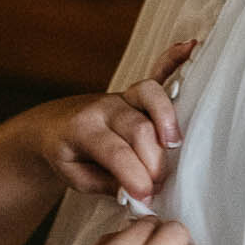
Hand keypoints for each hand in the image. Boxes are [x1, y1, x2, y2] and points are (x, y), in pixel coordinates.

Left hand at [31, 42, 197, 205]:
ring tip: (174, 144)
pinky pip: (159, 69)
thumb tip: (136, 192)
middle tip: (158, 186)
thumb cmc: (67, 154)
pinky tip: (191, 47)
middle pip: (138, 127)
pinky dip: (175, 57)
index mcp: (83, 129)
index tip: (145, 197)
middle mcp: (105, 106)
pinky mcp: (136, 90)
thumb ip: (106, 184)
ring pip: (150, 95)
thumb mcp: (75, 177)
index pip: (115, 152)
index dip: (133, 176)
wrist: (53, 125)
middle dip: (153, 160)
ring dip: (167, 119)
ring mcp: (123, 94)